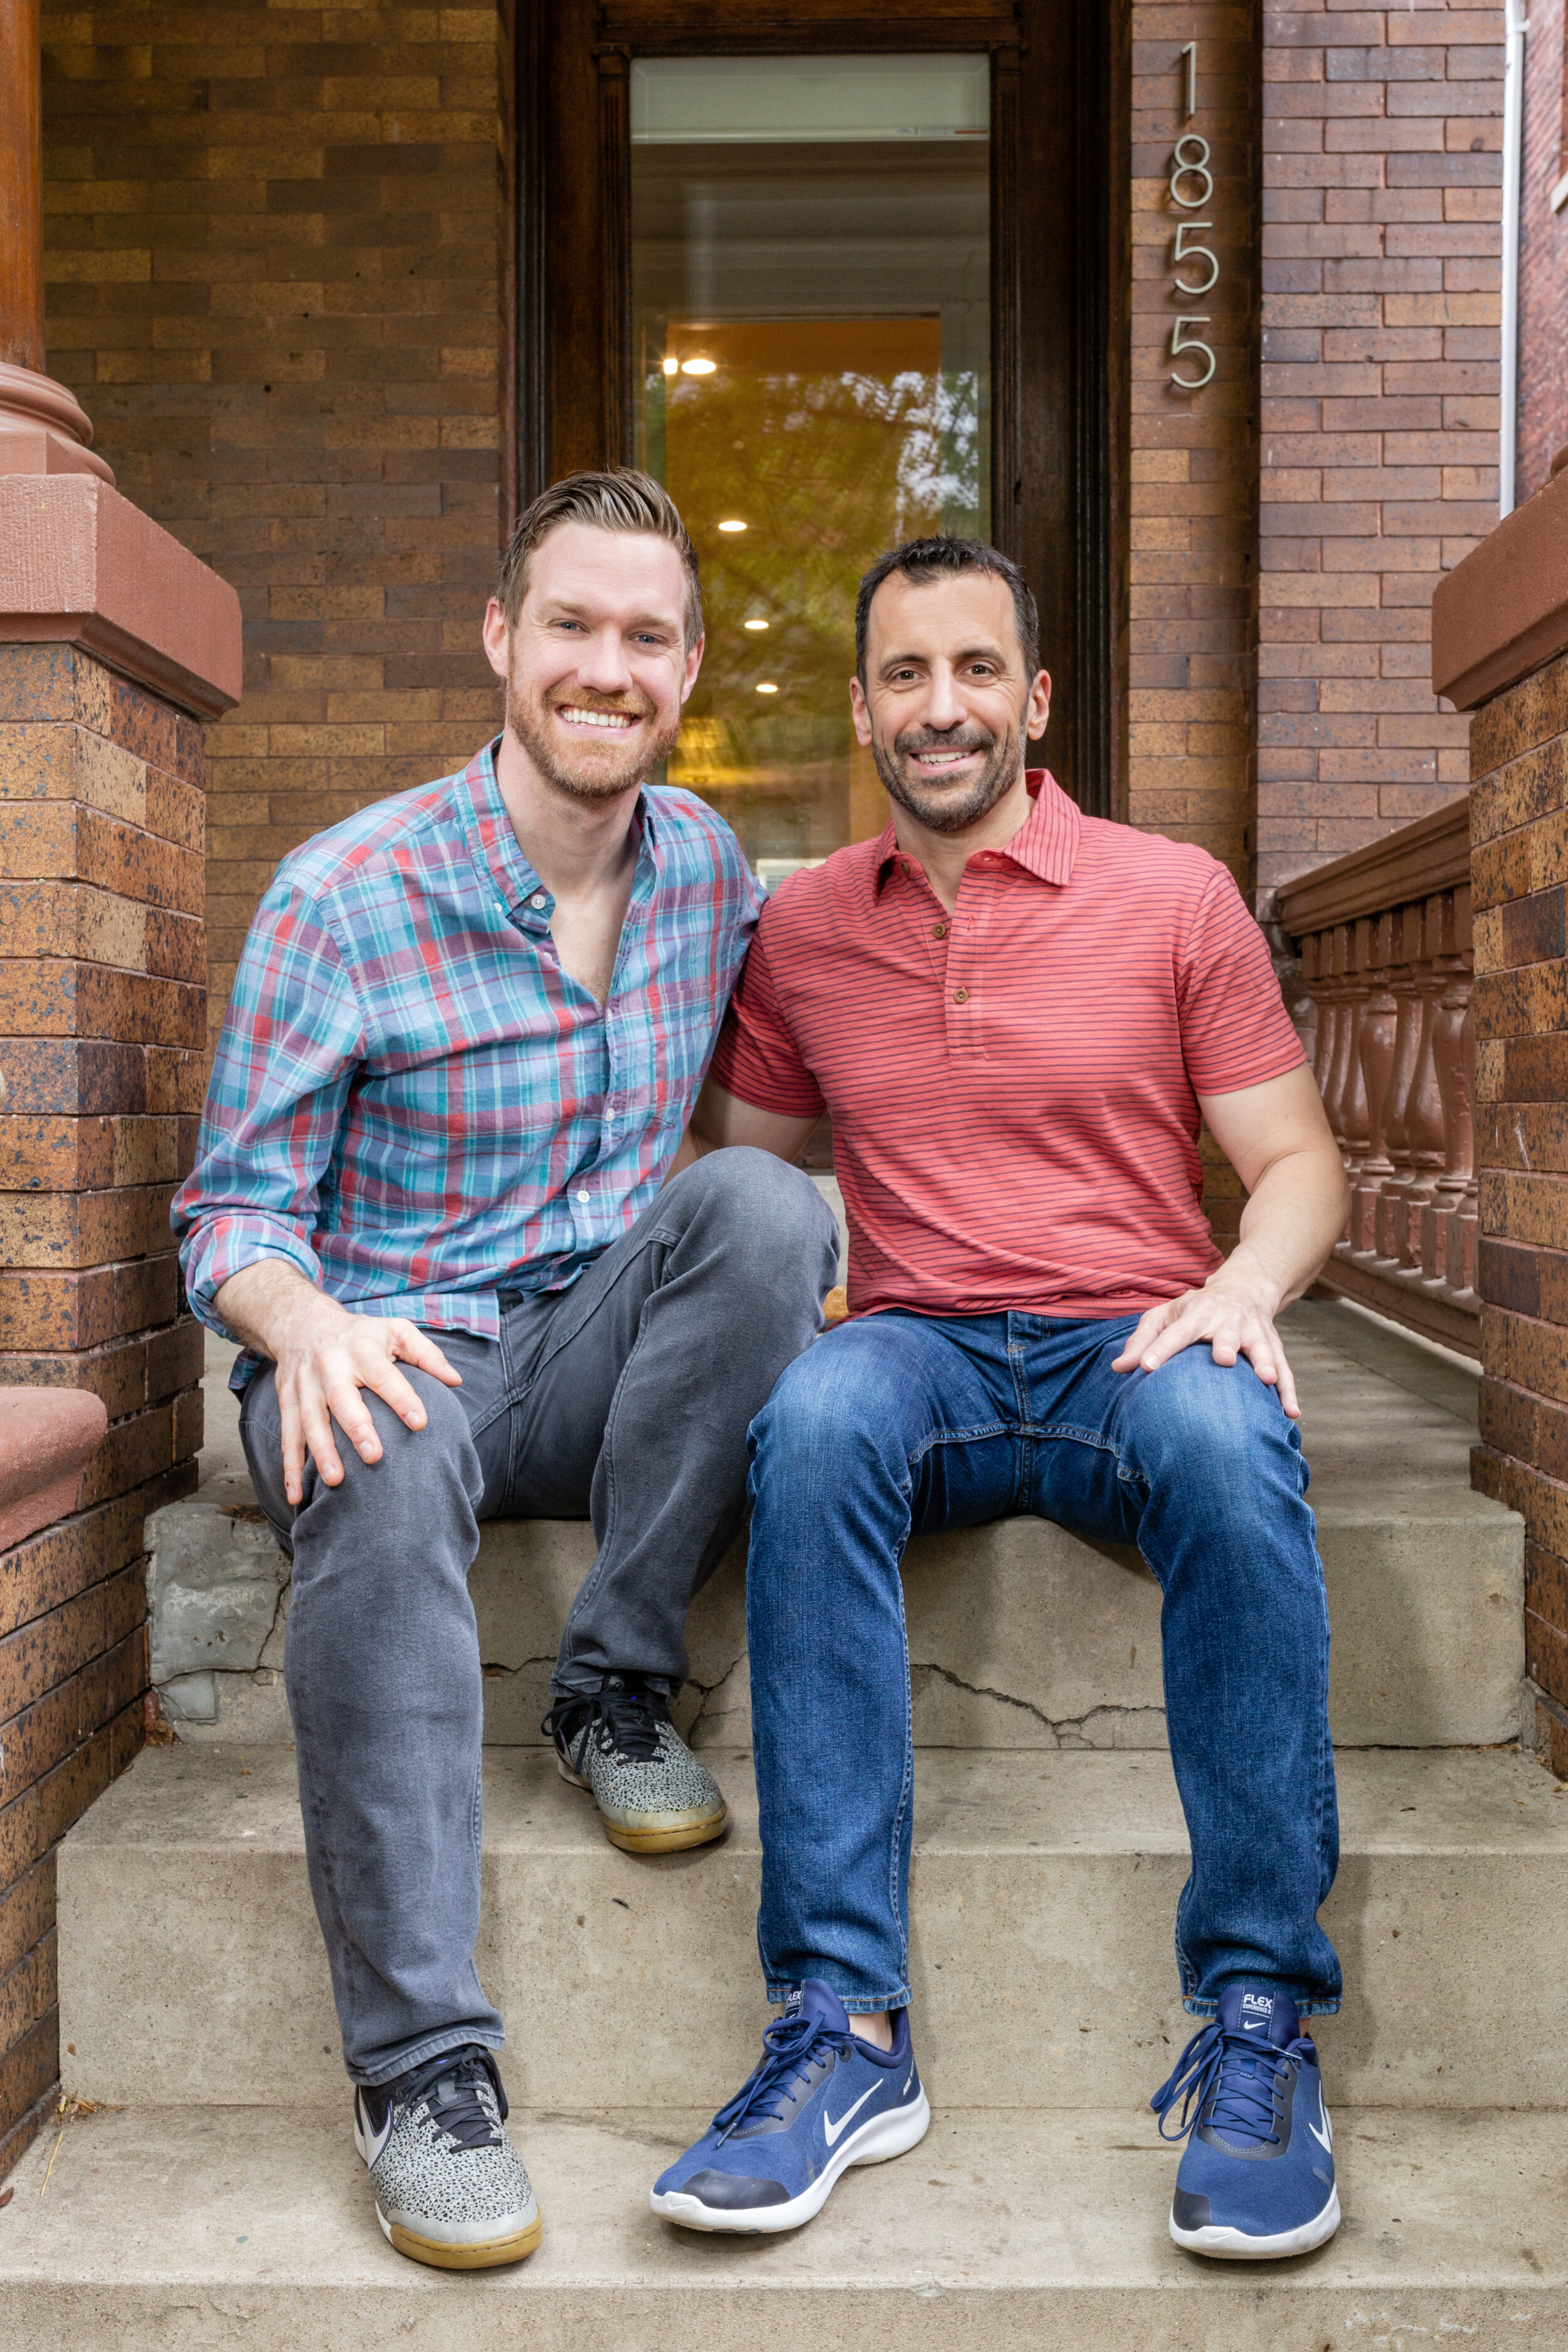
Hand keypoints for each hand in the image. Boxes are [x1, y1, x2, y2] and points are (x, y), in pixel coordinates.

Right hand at [248, 1281, 462, 1505]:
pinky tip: (296, 1494)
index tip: (420, 1423)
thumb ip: (426, 1355)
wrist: (302, 1321)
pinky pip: (287, 1435)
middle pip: (341, 1398)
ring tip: (336, 1480)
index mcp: (361, 1349)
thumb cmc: (360, 1333)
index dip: (402, 1398)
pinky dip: (289, 1467)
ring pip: (309, 1420)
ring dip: (321, 1452)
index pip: (384, 1375)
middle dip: (356, 1428)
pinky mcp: (286, 1400)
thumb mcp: (396, 1330)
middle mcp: (330, 1365)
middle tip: (373, 1456)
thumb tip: (456, 1381)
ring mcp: (304, 1384)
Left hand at [1109, 1272, 1300, 1419]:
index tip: (1146, 1367)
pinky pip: (1285, 1369)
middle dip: (1227, 1344)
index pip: (1176, 1331)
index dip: (1161, 1348)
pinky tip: (1291, 1413)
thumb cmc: (1195, 1309)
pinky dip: (1289, 1391)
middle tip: (1223, 1360)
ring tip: (1266, 1380)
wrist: (1244, 1287)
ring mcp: (1254, 1332)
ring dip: (1264, 1363)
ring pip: (1262, 1348)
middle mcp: (1228, 1319)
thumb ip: (1142, 1341)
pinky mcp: (1274, 1345)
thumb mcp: (1165, 1315)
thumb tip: (1118, 1368)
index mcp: (1197, 1312)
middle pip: (1227, 1333)